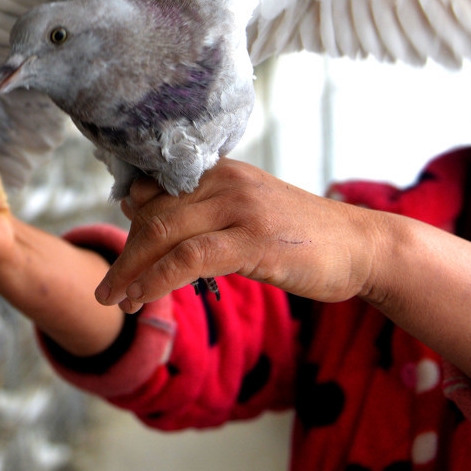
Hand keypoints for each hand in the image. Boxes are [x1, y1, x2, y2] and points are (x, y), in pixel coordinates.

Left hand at [95, 159, 375, 312]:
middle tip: (107, 288)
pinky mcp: (254, 240)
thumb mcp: (250, 210)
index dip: (130, 221)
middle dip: (124, 253)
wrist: (363, 246)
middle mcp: (227, 181)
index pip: (155, 187)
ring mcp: (240, 208)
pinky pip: (189, 258)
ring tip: (115, 300)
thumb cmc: (303, 235)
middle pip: (152, 211)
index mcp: (222, 171)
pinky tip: (142, 297)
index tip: (122, 253)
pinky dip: (156, 278)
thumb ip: (206, 208)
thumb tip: (147, 211)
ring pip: (164, 232)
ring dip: (131, 270)